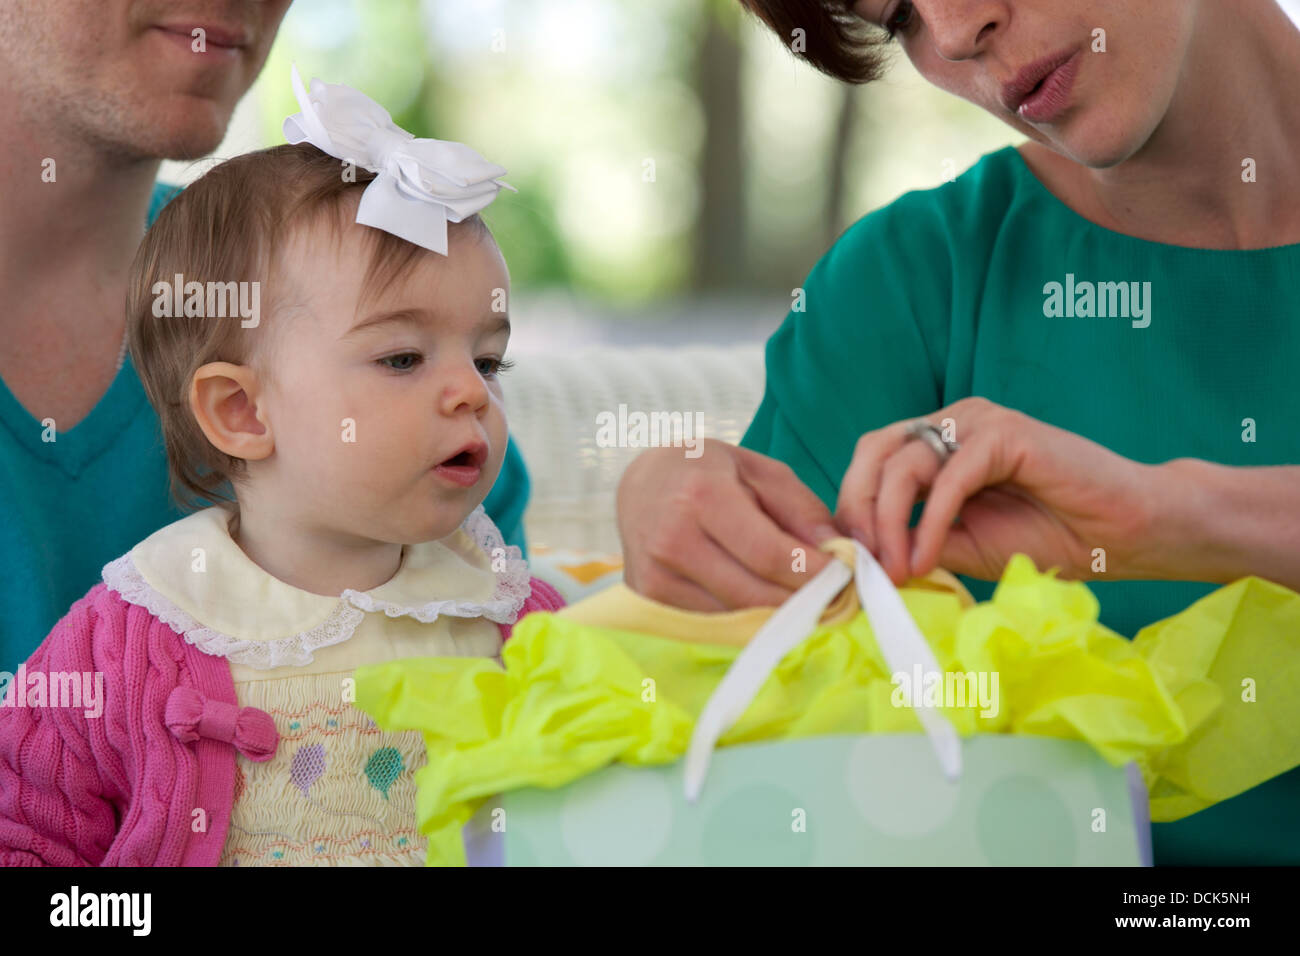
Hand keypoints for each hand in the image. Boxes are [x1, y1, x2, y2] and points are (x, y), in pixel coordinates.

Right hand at [617, 440, 836, 609]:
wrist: (642, 483)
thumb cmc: (707, 471)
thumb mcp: (759, 470)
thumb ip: (801, 509)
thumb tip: (839, 553)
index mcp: (702, 497)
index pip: (768, 554)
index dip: (813, 574)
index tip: (845, 578)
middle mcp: (673, 540)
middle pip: (754, 594)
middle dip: (803, 601)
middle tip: (835, 599)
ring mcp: (656, 575)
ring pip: (735, 616)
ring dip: (778, 616)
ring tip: (806, 602)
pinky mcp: (650, 599)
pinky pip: (713, 622)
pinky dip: (746, 619)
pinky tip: (766, 605)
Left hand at [835, 397, 1159, 585]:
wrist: (1126, 533)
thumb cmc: (1051, 535)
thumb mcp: (962, 545)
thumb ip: (915, 539)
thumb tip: (863, 557)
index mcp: (937, 444)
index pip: (871, 463)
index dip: (853, 511)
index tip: (852, 566)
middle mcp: (951, 423)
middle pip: (874, 454)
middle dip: (859, 513)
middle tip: (861, 565)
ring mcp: (977, 422)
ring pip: (903, 464)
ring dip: (889, 524)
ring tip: (894, 570)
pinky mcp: (1005, 433)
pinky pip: (948, 477)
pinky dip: (928, 522)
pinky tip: (922, 559)